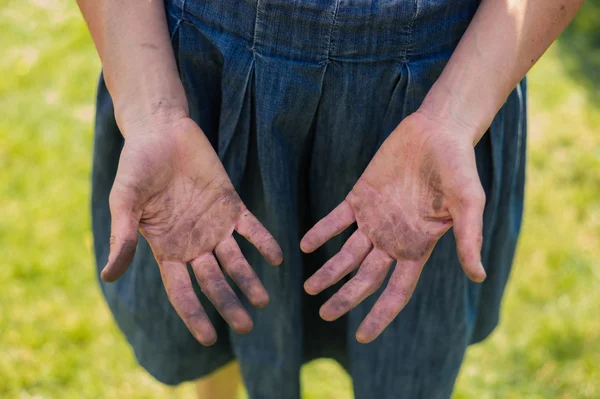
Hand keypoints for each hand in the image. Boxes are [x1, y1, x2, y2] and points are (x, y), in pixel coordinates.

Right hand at [102, 111, 282, 345]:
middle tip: (247, 325)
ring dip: (250, 280)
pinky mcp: (232, 204)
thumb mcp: (125, 201)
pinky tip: (277, 257)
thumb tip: (108, 276)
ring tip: (264, 299)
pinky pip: (251, 228)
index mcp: (167, 249)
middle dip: (229, 304)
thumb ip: (122, 237)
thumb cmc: (137, 166)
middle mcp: (194, 244)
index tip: (209, 339)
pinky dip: (264, 242)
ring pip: (236, 260)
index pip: (183, 291)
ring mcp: (215, 226)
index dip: (194, 315)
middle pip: (214, 282)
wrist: (162, 131)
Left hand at [301, 111, 486, 342]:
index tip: (362, 337)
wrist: (438, 131)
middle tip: (323, 313)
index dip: (380, 315)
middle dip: (345, 297)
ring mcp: (374, 219)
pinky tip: (305, 244)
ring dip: (328, 270)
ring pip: (346, 253)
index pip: (396, 291)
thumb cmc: (458, 167)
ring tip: (308, 287)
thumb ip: (468, 238)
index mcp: (417, 247)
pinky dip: (322, 231)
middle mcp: (392, 238)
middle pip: (365, 278)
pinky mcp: (360, 196)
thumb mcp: (468, 203)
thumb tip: (478, 276)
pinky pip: (336, 219)